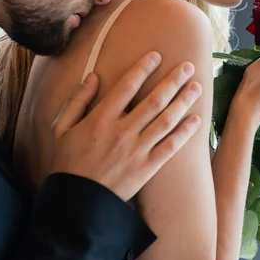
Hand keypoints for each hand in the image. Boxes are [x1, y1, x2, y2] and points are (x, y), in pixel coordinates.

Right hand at [49, 52, 201, 200]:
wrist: (78, 203)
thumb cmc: (68, 162)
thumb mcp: (61, 128)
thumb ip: (77, 100)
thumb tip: (93, 76)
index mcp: (100, 119)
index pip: (127, 86)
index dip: (143, 69)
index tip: (157, 56)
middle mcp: (122, 131)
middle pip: (154, 100)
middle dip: (173, 81)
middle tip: (188, 66)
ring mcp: (136, 150)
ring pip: (166, 120)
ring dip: (183, 102)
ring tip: (197, 87)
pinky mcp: (146, 168)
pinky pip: (170, 147)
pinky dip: (184, 133)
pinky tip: (196, 120)